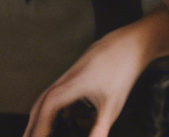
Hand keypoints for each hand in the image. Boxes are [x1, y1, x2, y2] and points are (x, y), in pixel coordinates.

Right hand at [22, 20, 152, 136]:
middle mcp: (63, 81)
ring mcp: (69, 75)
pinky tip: (67, 115)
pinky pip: (59, 91)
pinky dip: (57, 106)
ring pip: (49, 98)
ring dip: (43, 116)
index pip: (45, 112)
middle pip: (40, 106)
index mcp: (68, 88)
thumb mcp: (113, 105)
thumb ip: (99, 128)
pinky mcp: (77, 73)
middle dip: (34, 125)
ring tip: (44, 131)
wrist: (133, 41)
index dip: (38, 129)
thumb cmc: (124, 70)